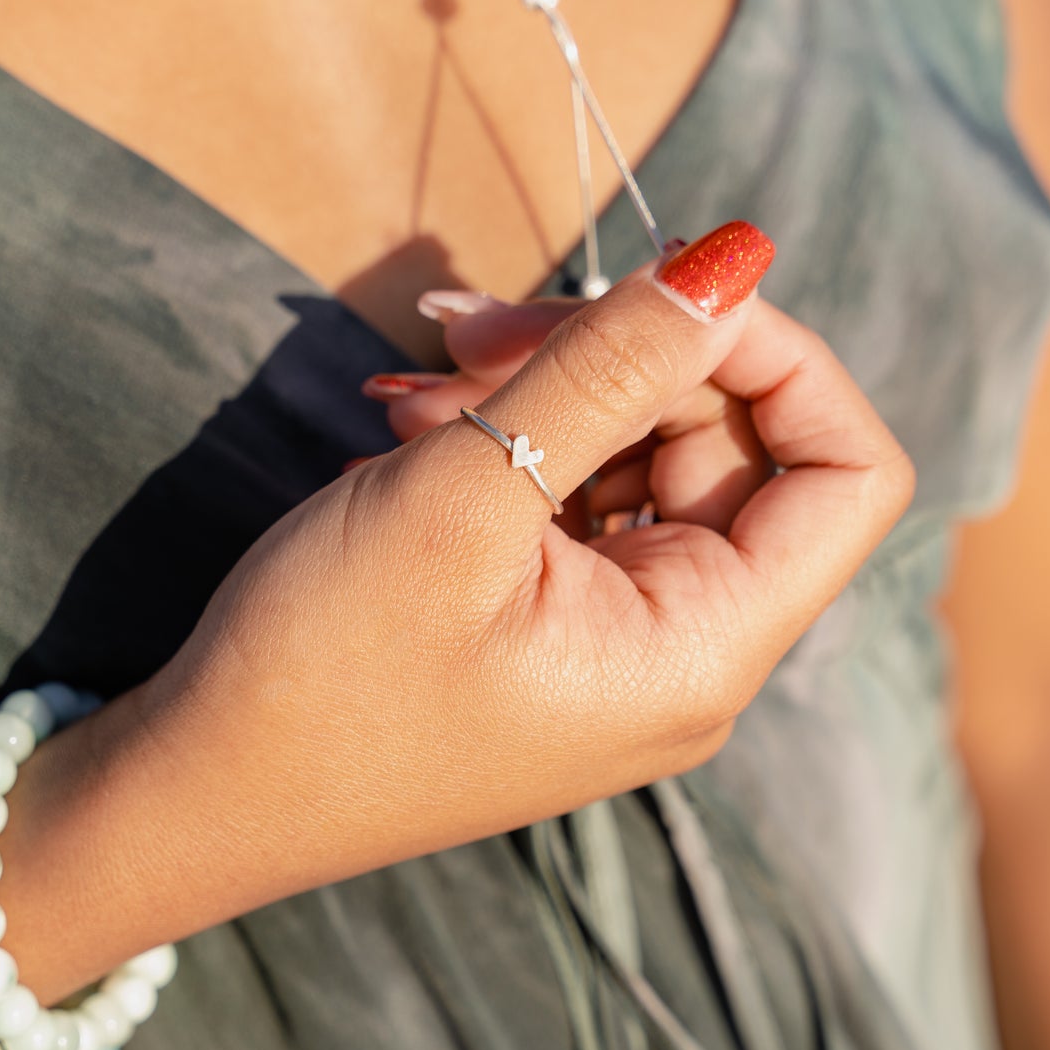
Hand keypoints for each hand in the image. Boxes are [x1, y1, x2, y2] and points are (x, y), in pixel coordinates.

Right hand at [154, 232, 913, 904]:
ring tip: (421, 383)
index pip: (849, 473)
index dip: (782, 357)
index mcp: (703, 647)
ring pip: (641, 456)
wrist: (199, 793)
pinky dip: (512, 438)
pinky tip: (417, 423)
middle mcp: (685, 652)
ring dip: (548, 388)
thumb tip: (735, 257)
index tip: (667, 289)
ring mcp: (617, 641)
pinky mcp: (551, 626)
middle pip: (730, 444)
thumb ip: (604, 367)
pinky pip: (576, 497)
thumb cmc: (323, 670)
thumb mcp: (464, 495)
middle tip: (474, 329)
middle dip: (622, 354)